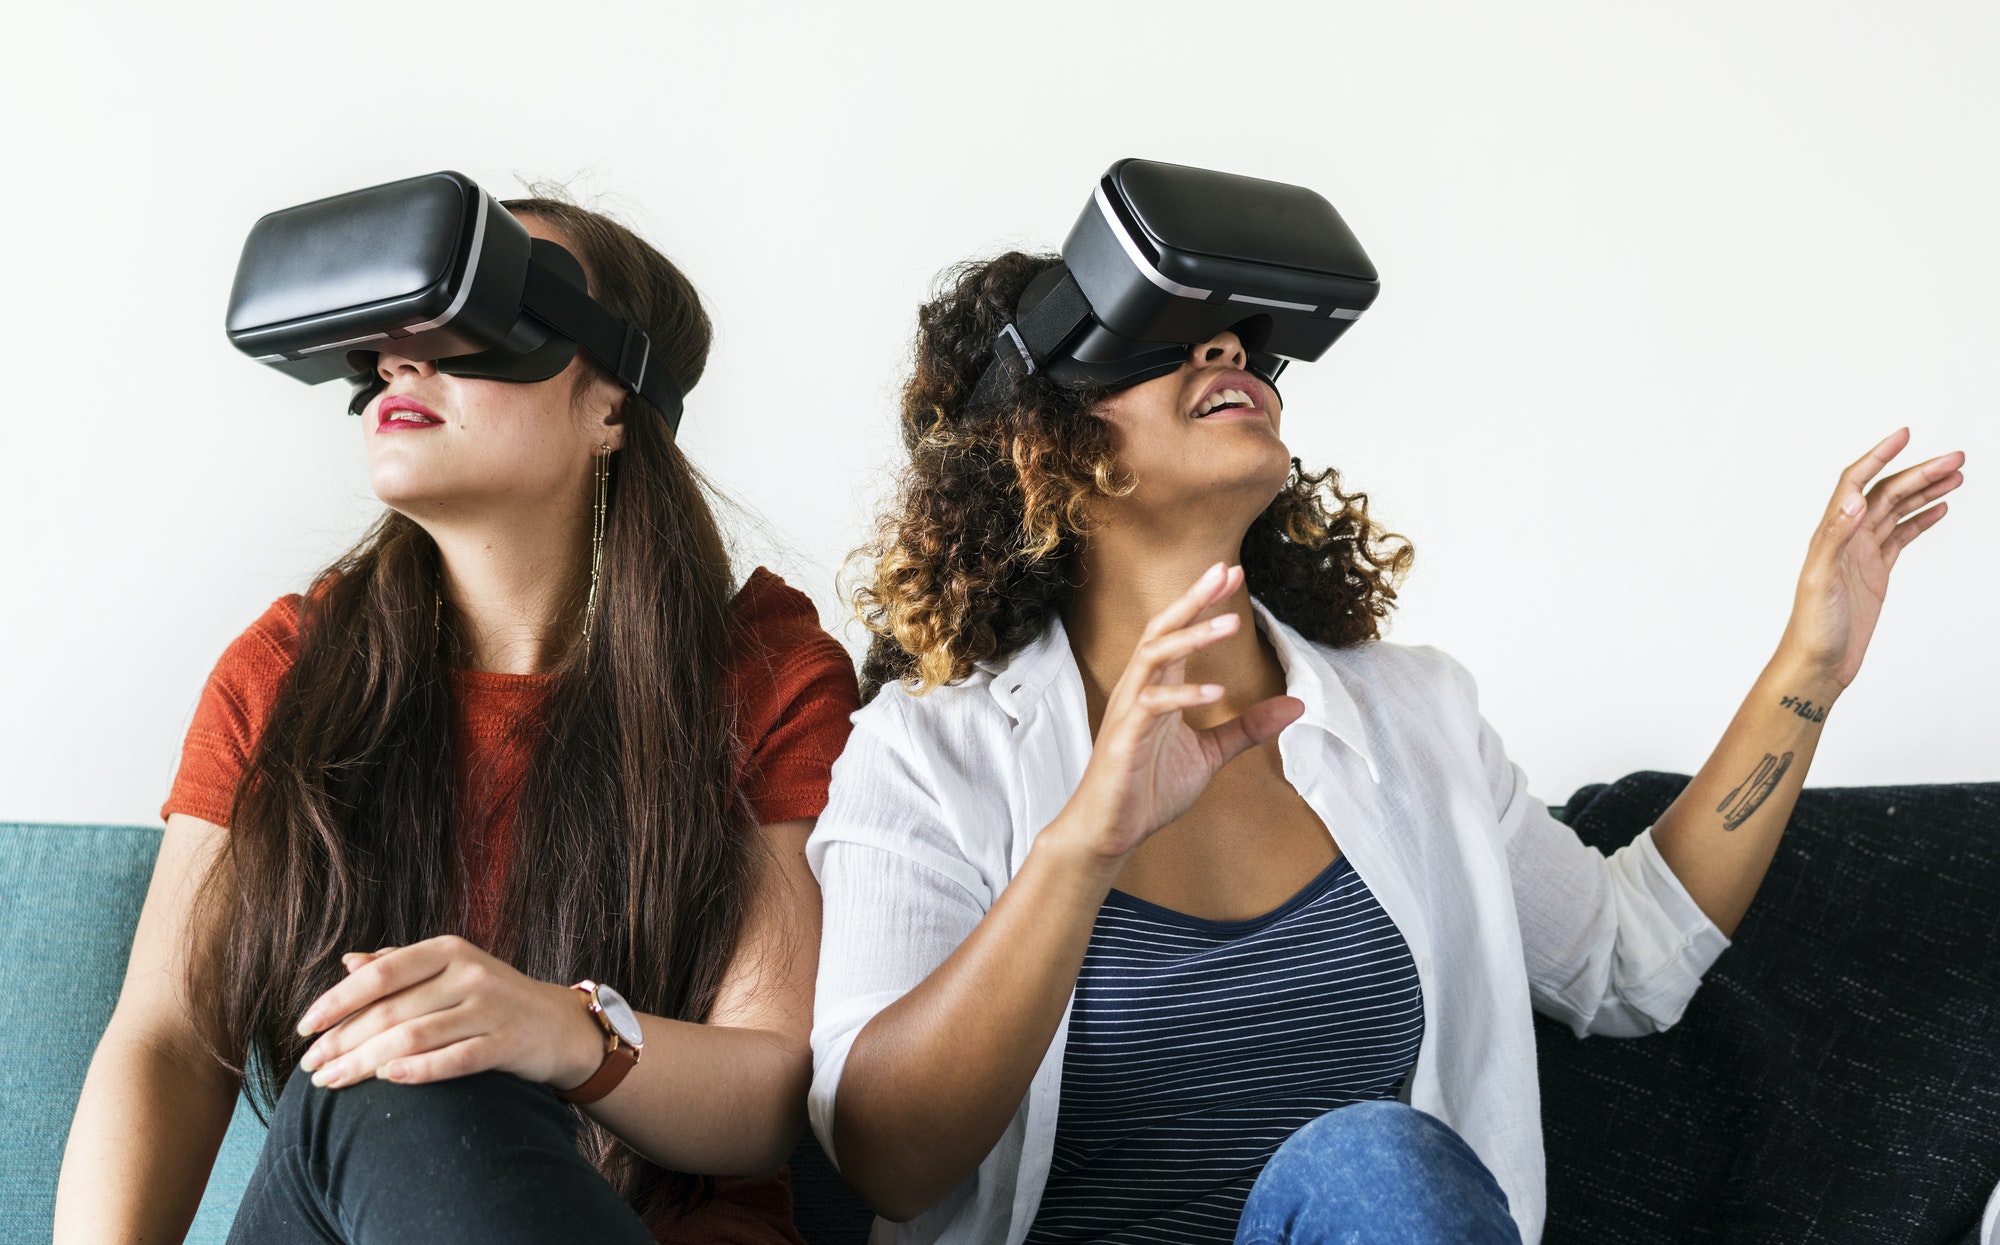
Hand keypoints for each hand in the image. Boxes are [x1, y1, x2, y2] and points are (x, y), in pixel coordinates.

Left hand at [296, 936, 603, 1091]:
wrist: (557, 1024)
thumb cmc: (492, 997)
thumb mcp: (449, 971)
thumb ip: (401, 965)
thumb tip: (347, 962)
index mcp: (448, 949)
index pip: (380, 974)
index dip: (337, 1001)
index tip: (304, 1029)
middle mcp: (469, 972)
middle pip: (390, 1011)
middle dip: (342, 1042)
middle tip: (310, 1068)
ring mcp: (490, 1007)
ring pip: (413, 1037)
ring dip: (364, 1063)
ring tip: (333, 1082)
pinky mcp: (507, 1042)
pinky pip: (454, 1059)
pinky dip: (417, 1071)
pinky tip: (385, 1080)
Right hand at [1050, 562, 1303, 862]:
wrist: (1110, 830)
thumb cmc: (1148, 788)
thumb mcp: (1210, 755)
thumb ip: (1247, 728)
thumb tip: (1296, 705)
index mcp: (1156, 688)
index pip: (1178, 632)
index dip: (1203, 602)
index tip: (1231, 573)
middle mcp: (1139, 690)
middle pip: (1162, 630)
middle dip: (1194, 600)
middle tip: (1225, 571)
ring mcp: (1129, 712)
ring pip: (1154, 657)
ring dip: (1192, 637)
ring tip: (1230, 623)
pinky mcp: (1124, 739)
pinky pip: (1151, 706)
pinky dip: (1183, 696)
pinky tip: (1214, 692)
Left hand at [1779, 428, 1963, 692]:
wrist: (1818, 663)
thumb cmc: (1812, 626)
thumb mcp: (1820, 580)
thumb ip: (1834, 538)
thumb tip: (1852, 500)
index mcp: (1831, 532)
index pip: (1855, 482)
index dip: (1879, 456)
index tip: (1905, 434)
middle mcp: (1846, 537)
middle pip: (1887, 492)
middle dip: (1921, 472)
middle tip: (1958, 458)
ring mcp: (1862, 553)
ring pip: (1898, 511)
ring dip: (1926, 491)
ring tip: (1958, 475)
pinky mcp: (1876, 572)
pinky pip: (1901, 536)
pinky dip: (1921, 519)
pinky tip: (1940, 507)